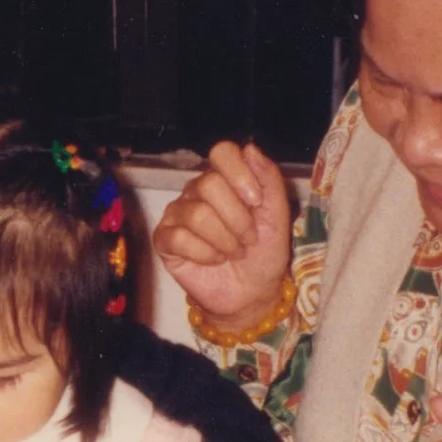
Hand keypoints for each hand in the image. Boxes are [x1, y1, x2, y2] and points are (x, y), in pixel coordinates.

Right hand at [152, 141, 292, 331]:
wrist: (253, 292)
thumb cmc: (264, 252)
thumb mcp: (277, 215)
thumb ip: (269, 180)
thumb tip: (250, 149)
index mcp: (225, 178)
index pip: (223, 152)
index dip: (240, 176)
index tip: (255, 203)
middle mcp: (197, 191)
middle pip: (209, 185)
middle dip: (237, 219)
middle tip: (247, 239)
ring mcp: (178, 214)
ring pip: (197, 214)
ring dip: (224, 240)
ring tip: (233, 252)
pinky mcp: (165, 240)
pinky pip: (179, 238)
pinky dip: (205, 254)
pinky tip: (213, 260)